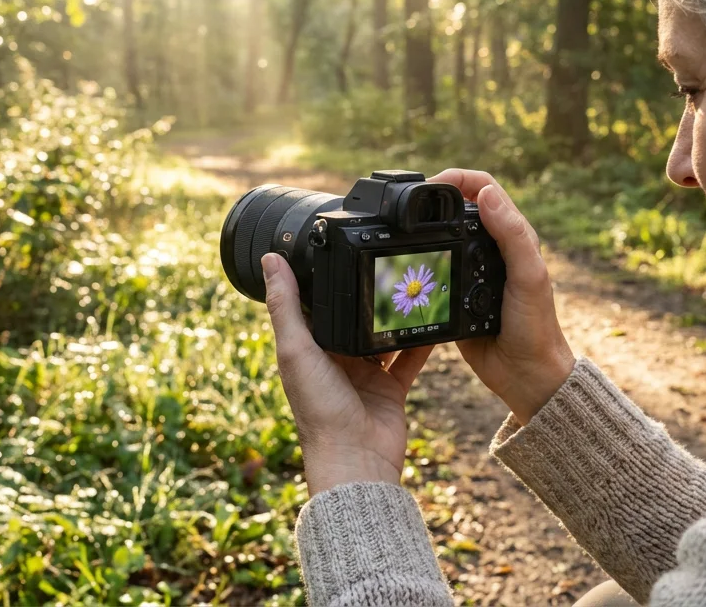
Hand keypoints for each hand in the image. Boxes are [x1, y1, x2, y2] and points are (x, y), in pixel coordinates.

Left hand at [261, 253, 434, 495]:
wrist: (357, 459)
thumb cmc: (319, 410)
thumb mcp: (297, 350)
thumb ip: (286, 306)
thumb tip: (270, 259)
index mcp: (307, 349)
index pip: (315, 306)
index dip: (324, 279)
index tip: (337, 247)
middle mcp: (335, 359)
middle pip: (352, 318)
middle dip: (366, 294)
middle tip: (386, 261)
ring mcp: (365, 373)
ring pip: (382, 334)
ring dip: (395, 315)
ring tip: (412, 284)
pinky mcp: (391, 387)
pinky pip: (410, 357)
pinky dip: (422, 340)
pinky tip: (435, 317)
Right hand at [428, 170, 575, 423]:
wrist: (525, 375)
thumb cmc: (536, 326)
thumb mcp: (529, 277)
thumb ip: (512, 235)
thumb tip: (487, 194)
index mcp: (513, 236)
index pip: (484, 188)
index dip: (458, 178)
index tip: (433, 185)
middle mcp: (491, 248)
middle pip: (458, 208)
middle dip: (434, 200)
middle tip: (408, 206)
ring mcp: (471, 271)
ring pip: (442, 237)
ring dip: (423, 230)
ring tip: (400, 231)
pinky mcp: (455, 294)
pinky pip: (433, 269)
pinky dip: (419, 261)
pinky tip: (404, 264)